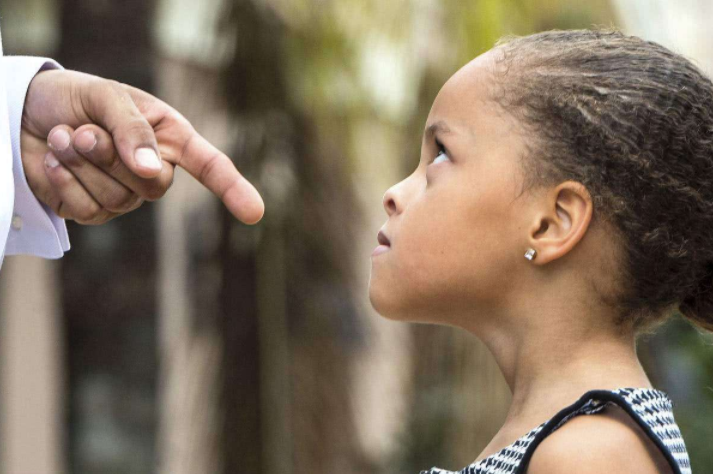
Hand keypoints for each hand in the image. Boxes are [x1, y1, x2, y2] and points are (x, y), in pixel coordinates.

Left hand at [21, 69, 264, 224]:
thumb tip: (152, 172)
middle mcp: (153, 170)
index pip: (210, 166)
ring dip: (81, 165)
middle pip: (154, 186)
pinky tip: (53, 160)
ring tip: (62, 136)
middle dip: (111, 156)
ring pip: (118, 200)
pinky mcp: (93, 211)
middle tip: (81, 131)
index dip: (233, 188)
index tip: (255, 213)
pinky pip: (88, 211)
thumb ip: (133, 129)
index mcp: (169, 137)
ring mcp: (124, 195)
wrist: (24, 113)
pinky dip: (64, 181)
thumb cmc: (74, 98)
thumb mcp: (106, 97)